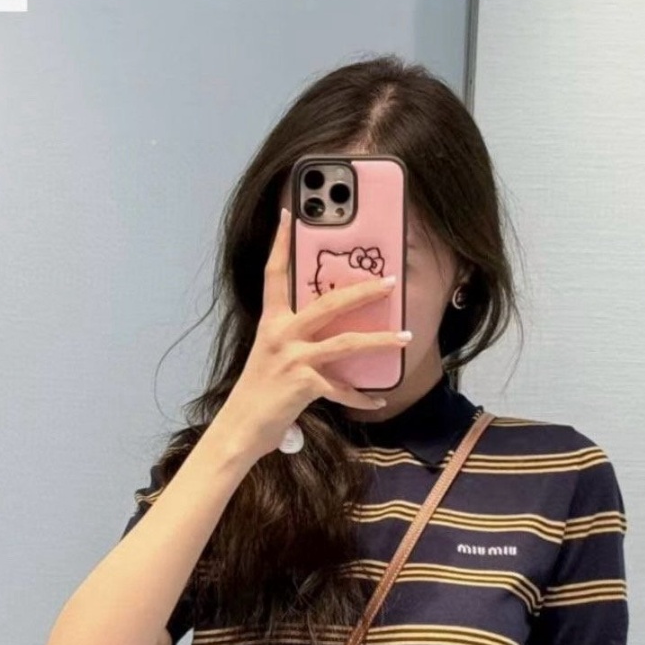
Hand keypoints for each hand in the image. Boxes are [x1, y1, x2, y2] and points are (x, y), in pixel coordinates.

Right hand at [217, 206, 409, 460]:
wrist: (239, 429)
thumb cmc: (256, 395)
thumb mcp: (271, 358)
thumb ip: (294, 341)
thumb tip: (327, 335)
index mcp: (271, 323)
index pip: (274, 274)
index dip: (280, 243)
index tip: (288, 215)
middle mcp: (281, 335)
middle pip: (328, 304)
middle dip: (363, 291)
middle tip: (389, 280)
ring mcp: (292, 359)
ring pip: (345, 343)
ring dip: (380, 339)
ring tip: (405, 336)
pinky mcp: (303, 384)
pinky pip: (342, 389)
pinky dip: (362, 398)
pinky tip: (378, 401)